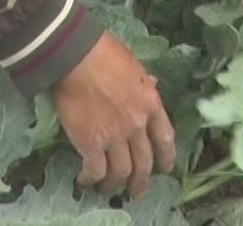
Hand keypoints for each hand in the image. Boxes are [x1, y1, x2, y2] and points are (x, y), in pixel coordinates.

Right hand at [50, 32, 176, 199]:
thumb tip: (153, 84)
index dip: (166, 157)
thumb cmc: (104, 52)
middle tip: (136, 191)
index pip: (165, 138)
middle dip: (141, 181)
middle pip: (145, 162)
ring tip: (109, 190)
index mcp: (151, 104)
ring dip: (116, 184)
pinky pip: (95, 169)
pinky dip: (91, 178)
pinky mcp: (90, 142)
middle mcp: (137, 124)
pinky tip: (85, 180)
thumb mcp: (135, 66)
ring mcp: (115, 135)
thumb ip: (145, 83)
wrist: (76, 55)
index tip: (163, 168)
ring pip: (122, 171)